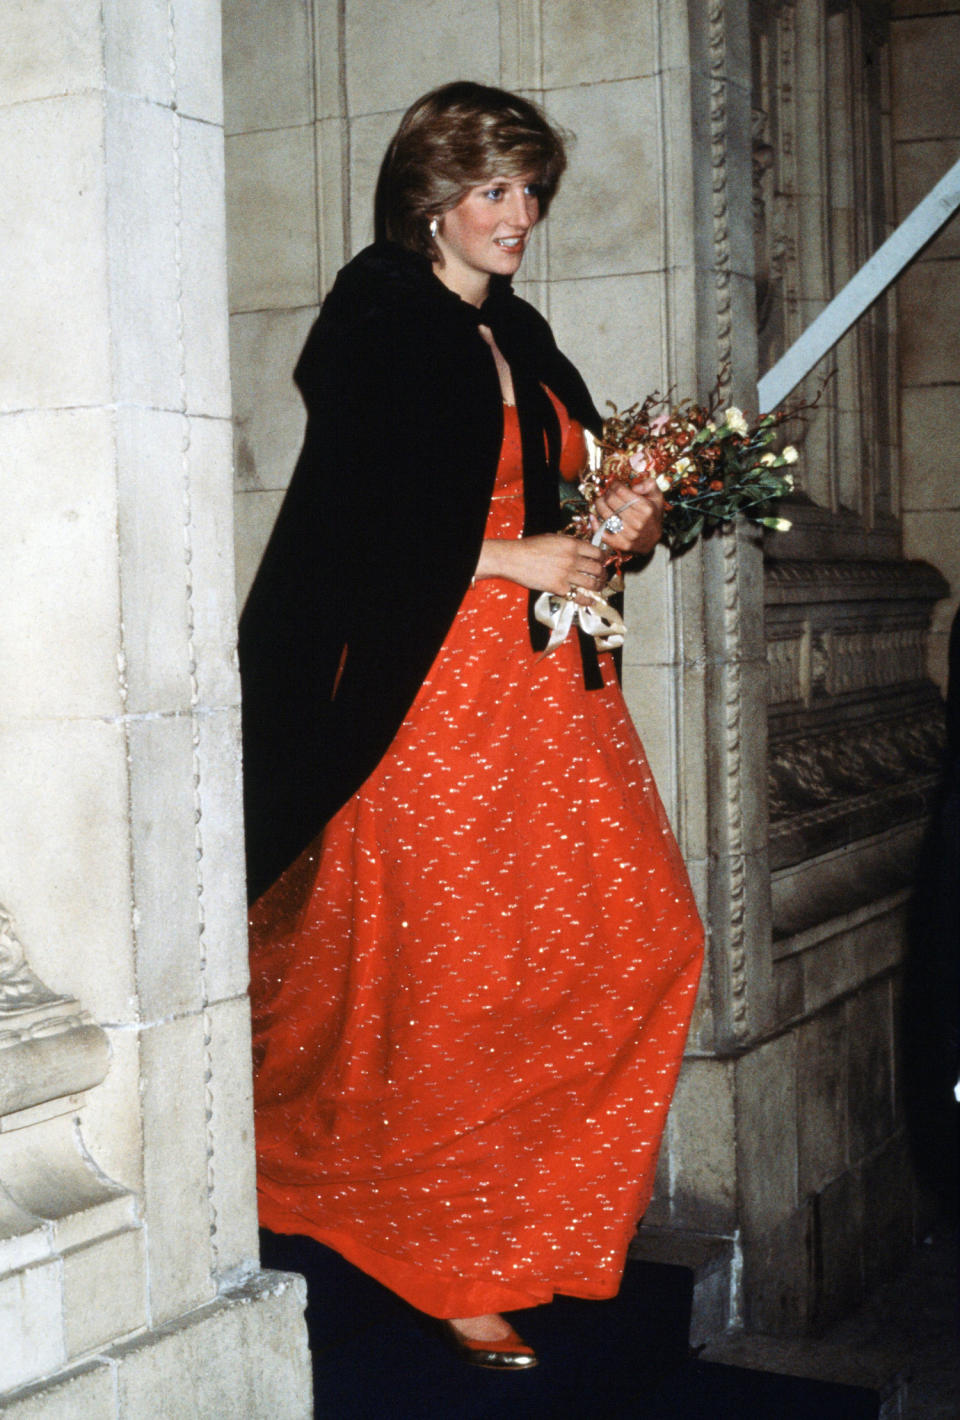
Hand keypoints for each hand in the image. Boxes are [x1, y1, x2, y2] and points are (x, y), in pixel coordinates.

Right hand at [475, 534, 606, 604]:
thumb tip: (580, 549)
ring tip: (599, 588)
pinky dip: (588, 600)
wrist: (514, 558)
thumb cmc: (530, 547)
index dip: (604, 558)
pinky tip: (591, 601)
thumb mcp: (553, 538)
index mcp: (572, 544)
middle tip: (603, 576)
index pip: (597, 552)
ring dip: (599, 587)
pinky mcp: (560, 588)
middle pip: (598, 568)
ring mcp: (567, 574)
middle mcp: (573, 559)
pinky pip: (579, 596)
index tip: (604, 561)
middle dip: (603, 574)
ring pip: (592, 583)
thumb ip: (569, 544)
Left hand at [592, 478, 662, 556]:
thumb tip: (635, 486)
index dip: (614, 485)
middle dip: (607, 494)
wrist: (653, 540)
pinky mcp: (621, 544)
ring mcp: (629, 534)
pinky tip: (593, 517)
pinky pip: (603, 533)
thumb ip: (649, 485)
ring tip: (601, 502)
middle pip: (611, 501)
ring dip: (599, 505)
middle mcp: (637, 522)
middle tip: (607, 493)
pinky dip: (595, 525)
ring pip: (605, 514)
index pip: (621, 491)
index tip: (614, 485)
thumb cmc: (652, 516)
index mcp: (646, 508)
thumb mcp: (657, 497)